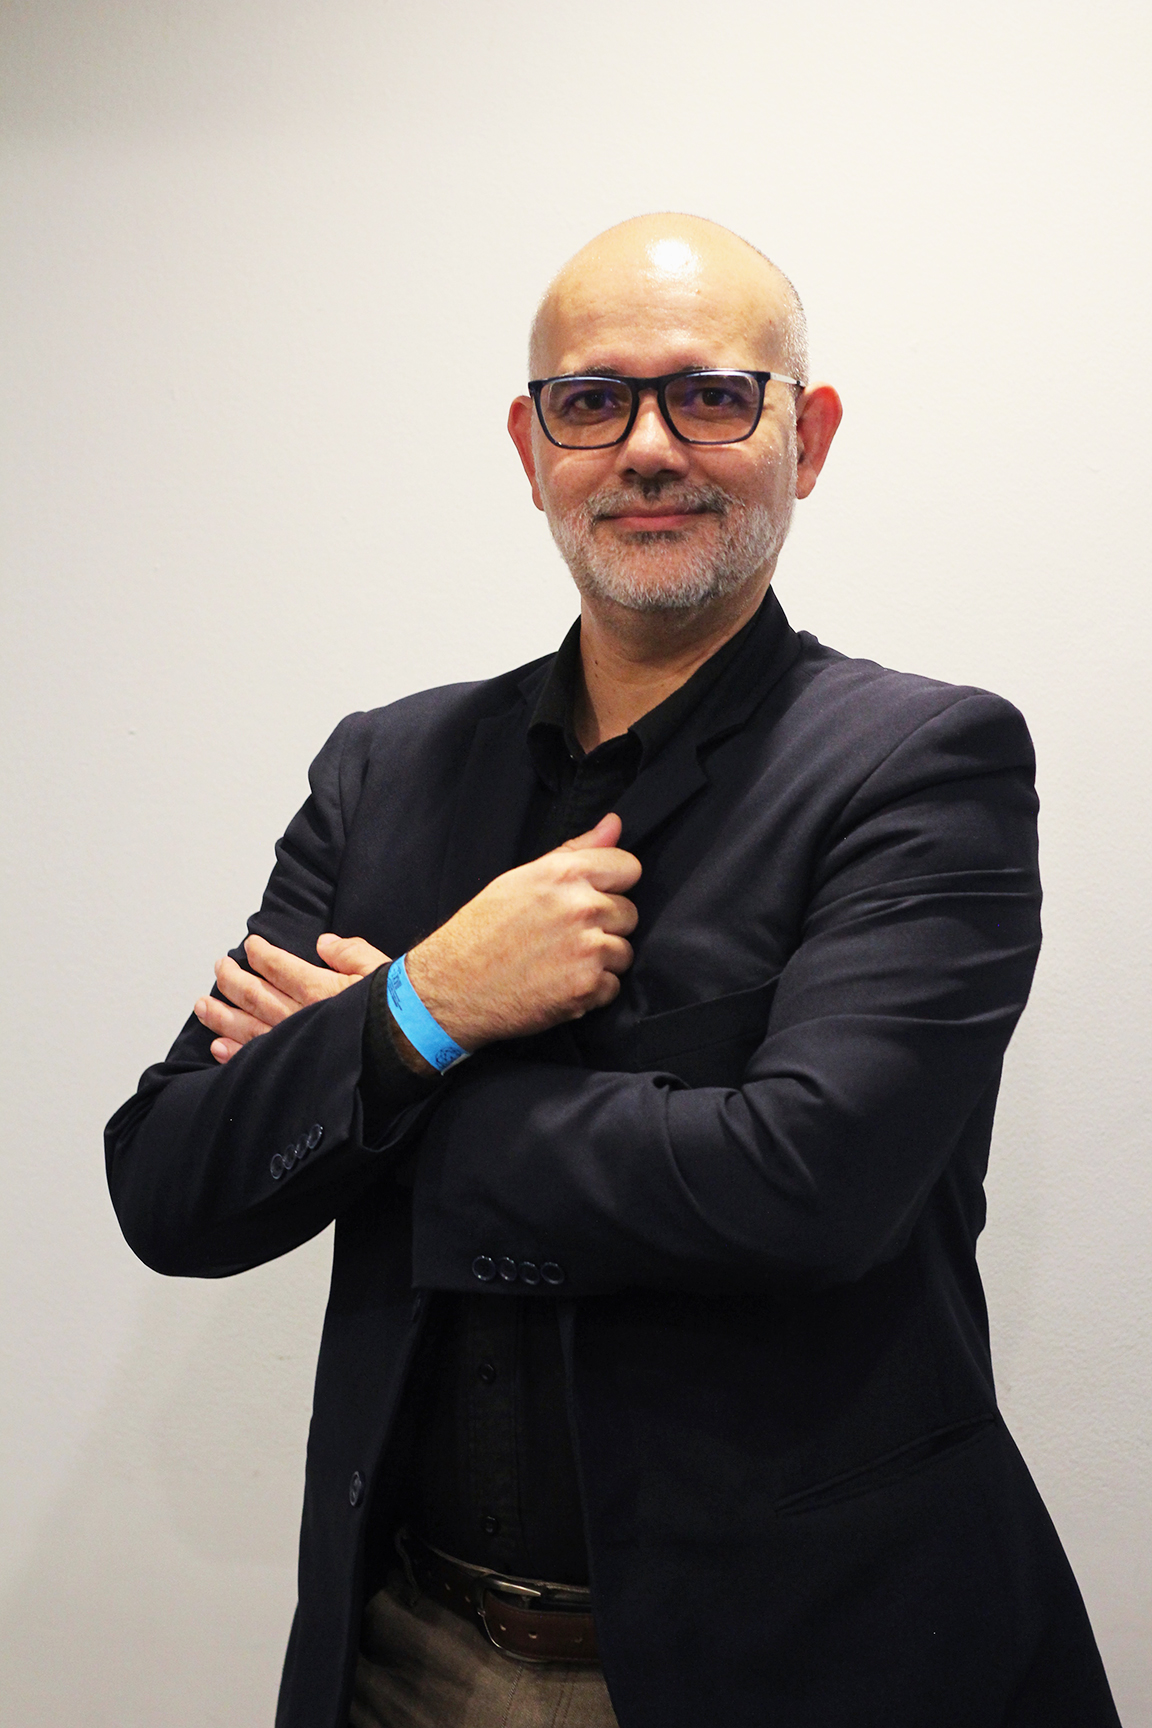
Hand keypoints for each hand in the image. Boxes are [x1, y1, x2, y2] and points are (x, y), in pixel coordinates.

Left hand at [194, 931, 388, 1063]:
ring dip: (220, 1014)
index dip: (260, 954)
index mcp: (316, 987)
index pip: (276, 966)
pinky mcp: (294, 1067)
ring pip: (245, 1026)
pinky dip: (233, 1052)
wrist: (410, 1045)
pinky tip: (218, 1047)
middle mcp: (298, 1015)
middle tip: (218, 968)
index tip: (250, 946)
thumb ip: (347, 952)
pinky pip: (255, 1058)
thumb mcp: (377, 966)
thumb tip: (324, 944)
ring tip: (202, 1005)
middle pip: (252, 993)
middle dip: (230, 979)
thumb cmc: (397, 1009)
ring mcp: (292, 1043)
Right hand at [405, 812, 639, 1049]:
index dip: (615, 884)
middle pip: (630, 913)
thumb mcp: (522, 878)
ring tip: (561, 962)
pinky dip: (591, 992)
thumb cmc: (482, 930)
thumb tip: (615, 823)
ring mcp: (588, 950)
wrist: (451, 986)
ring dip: (601, 962)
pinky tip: (559, 986)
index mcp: (565, 874)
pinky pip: (612, 987)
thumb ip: (575, 851)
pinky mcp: (587, 988)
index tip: (594, 896)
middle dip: (606, 926)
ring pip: (624, 952)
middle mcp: (581, 908)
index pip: (630, 867)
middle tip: (566, 937)